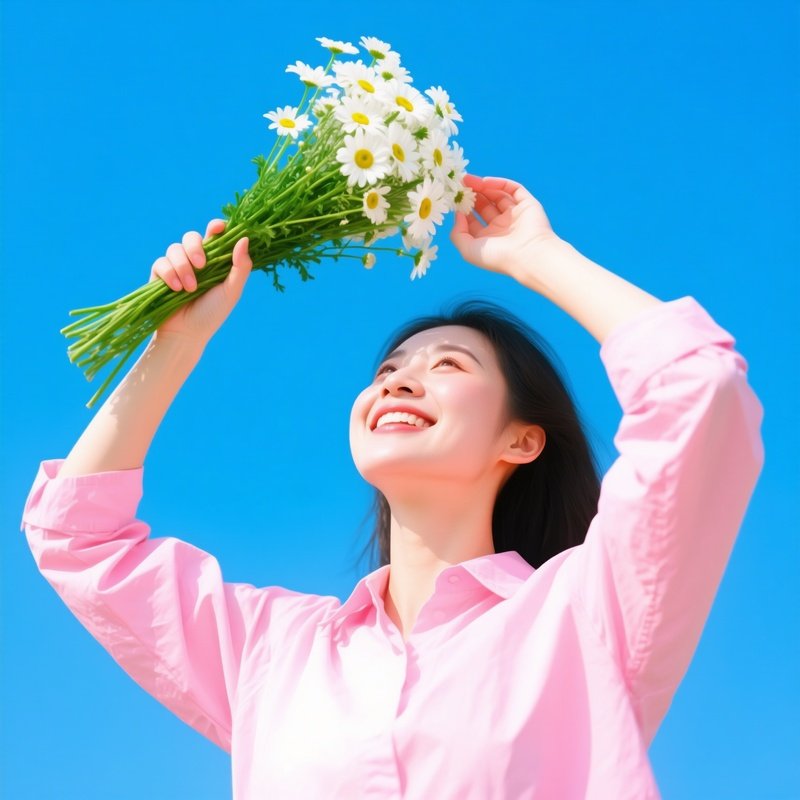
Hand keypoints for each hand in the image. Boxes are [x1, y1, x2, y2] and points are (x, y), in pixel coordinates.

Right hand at [149, 219, 252, 344]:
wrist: (187, 334)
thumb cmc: (212, 314)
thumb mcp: (231, 291)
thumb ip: (240, 267)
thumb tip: (244, 239)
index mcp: (214, 261)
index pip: (214, 236)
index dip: (216, 226)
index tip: (219, 226)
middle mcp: (194, 260)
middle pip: (191, 237)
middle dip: (195, 247)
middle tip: (201, 264)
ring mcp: (176, 265)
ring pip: (175, 248)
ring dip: (183, 267)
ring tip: (190, 288)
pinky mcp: (160, 274)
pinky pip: (161, 262)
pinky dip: (169, 274)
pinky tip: (176, 289)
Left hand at [449, 174, 560, 280]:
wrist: (528, 256)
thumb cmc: (497, 257)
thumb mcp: (468, 250)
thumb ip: (457, 233)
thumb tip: (457, 214)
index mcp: (489, 239)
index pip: (473, 220)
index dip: (462, 208)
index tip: (452, 198)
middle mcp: (501, 226)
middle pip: (484, 205)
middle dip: (471, 195)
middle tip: (459, 184)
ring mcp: (514, 215)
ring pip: (497, 195)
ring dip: (482, 186)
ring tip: (468, 180)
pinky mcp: (527, 204)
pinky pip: (513, 189)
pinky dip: (499, 184)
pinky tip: (485, 182)